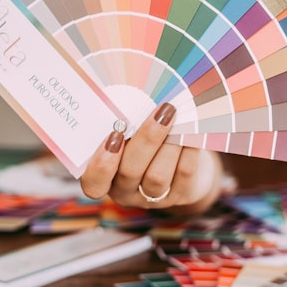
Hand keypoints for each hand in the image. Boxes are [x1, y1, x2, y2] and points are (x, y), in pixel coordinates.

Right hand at [80, 102, 222, 212]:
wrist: (183, 161)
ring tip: (178, 117)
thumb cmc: (145, 138)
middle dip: (147, 139)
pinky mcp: (181, 195)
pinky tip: (192, 128)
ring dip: (169, 143)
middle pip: (130, 172)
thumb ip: (125, 120)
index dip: (101, 163)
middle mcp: (126, 191)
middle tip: (161, 110)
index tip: (114, 135)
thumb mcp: (130, 132)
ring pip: (157, 177)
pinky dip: (188, 148)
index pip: (93, 183)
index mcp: (106, 176)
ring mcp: (154, 198)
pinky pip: (184, 173)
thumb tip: (131, 88)